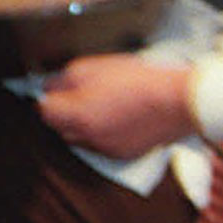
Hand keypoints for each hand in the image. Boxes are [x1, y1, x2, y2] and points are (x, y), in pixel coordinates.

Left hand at [37, 54, 197, 158]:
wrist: (178, 101)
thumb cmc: (137, 80)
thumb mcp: (91, 68)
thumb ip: (62, 79)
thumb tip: (47, 87)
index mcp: (76, 116)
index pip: (44, 112)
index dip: (47, 98)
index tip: (54, 90)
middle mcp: (87, 138)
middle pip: (60, 126)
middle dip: (63, 112)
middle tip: (78, 94)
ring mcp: (105, 148)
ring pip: (79, 138)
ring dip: (82, 124)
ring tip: (100, 104)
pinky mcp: (122, 154)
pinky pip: (101, 145)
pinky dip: (102, 133)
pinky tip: (116, 117)